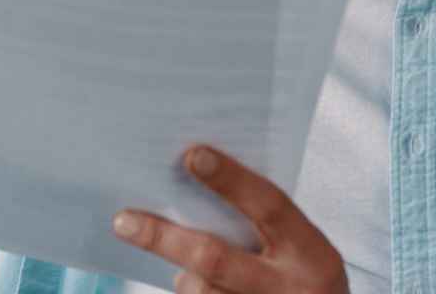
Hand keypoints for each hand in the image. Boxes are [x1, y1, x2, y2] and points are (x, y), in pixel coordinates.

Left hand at [113, 146, 348, 293]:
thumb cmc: (305, 279)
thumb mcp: (302, 249)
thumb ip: (264, 223)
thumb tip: (195, 184)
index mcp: (311, 253)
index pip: (269, 206)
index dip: (232, 180)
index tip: (192, 155)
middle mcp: (290, 288)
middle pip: (215, 260)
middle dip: (165, 238)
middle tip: (124, 220)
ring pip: (201, 291)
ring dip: (184, 275)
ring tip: (188, 263)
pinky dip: (192, 292)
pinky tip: (193, 282)